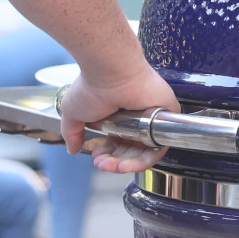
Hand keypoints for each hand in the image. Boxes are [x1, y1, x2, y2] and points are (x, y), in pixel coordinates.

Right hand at [59, 63, 181, 171]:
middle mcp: (136, 118)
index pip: (117, 144)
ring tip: (109, 166)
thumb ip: (72, 133)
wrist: (109, 71)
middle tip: (101, 164)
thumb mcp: (73, 112)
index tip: (97, 158)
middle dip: (113, 163)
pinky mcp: (165, 116)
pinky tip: (123, 164)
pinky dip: (142, 160)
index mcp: (119, 116)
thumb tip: (72, 150)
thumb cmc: (92, 86)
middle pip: (130, 151)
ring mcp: (151, 118)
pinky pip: (158, 146)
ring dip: (124, 165)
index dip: (107, 155)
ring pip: (143, 152)